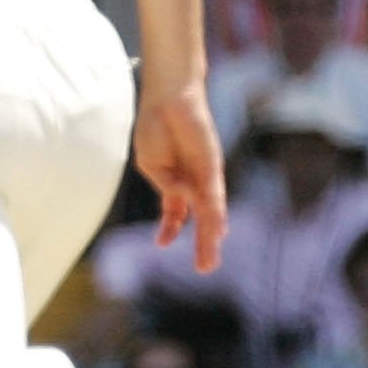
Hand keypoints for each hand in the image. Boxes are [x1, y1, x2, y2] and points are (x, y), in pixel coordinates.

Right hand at [133, 85, 227, 272]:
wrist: (168, 98)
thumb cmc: (157, 126)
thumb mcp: (151, 163)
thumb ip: (166, 184)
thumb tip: (184, 199)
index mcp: (175, 181)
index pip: (175, 212)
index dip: (170, 228)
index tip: (161, 244)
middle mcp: (194, 182)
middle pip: (200, 220)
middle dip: (202, 245)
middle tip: (205, 269)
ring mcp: (205, 176)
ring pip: (211, 214)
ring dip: (211, 239)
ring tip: (209, 262)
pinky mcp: (212, 166)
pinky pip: (213, 194)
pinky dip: (214, 214)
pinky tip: (216, 232)